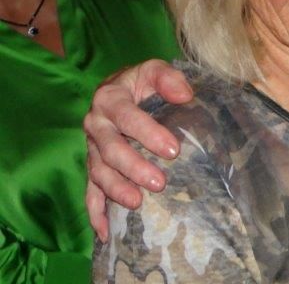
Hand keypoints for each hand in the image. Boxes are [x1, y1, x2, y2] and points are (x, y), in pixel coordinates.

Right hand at [84, 59, 193, 241]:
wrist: (122, 89)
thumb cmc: (143, 82)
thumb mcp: (155, 70)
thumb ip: (168, 78)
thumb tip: (184, 95)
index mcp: (109, 99)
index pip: (127, 117)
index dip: (148, 133)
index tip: (172, 150)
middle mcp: (95, 124)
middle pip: (110, 150)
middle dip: (134, 168)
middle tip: (160, 183)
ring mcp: (92, 148)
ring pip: (98, 173)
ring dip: (116, 190)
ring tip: (137, 203)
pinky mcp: (94, 167)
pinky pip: (90, 192)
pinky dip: (95, 213)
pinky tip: (105, 233)